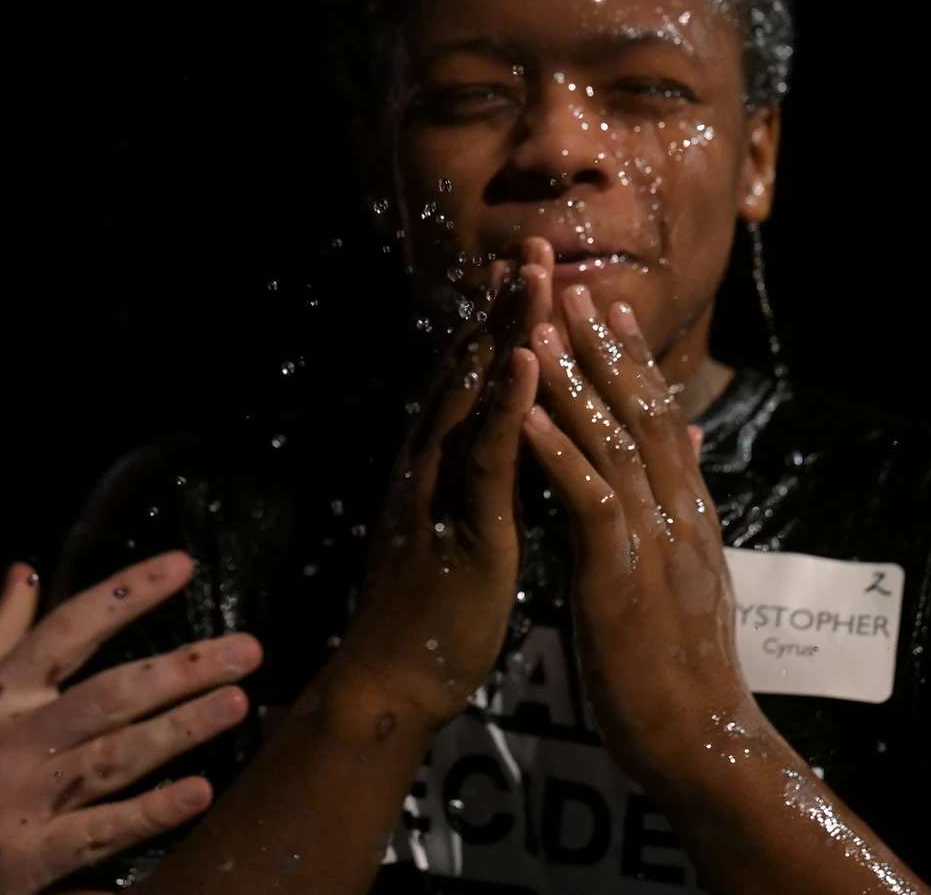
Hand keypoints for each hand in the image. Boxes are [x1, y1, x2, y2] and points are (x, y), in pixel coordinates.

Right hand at [0, 552, 260, 894]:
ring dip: (181, 728)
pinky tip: (198, 792)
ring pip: (116, 756)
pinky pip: (101, 832)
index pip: (70, 628)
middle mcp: (9, 741)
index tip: (184, 566)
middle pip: (110, 693)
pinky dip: (150, 812)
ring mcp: (20, 803)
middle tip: (248, 648)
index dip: (129, 593)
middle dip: (183, 667)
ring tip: (237, 702)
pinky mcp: (27, 861)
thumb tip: (27, 573)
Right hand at [333, 261, 538, 728]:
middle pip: (468, 371)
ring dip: (506, 334)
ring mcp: (441, 492)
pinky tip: (528, 362)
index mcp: (434, 465)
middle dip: (502, 307)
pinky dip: (509, 406)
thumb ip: (480, 483)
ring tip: (536, 279)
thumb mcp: (464, 531)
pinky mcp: (466, 530)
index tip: (527, 270)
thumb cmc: (434, 614)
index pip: (469, 380)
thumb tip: (503, 445)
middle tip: (535, 246)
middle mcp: (428, 464)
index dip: (498, 322)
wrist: (393, 683)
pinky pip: (488, 459)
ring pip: (475, 399)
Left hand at [520, 285, 757, 790]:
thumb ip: (683, 516)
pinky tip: (526, 416)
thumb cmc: (683, 670)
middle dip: (602, 347)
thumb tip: (685, 463)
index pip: (659, 420)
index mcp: (687, 514)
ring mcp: (654, 540)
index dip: (631, 362)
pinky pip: (589, 498)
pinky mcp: (623, 574)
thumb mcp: (688, 579)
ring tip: (537, 326)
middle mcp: (676, 513)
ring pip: (613, 442)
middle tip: (570, 286)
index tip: (606, 309)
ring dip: (573, 381)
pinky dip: (557, 452)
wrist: (700, 740)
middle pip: (639, 411)